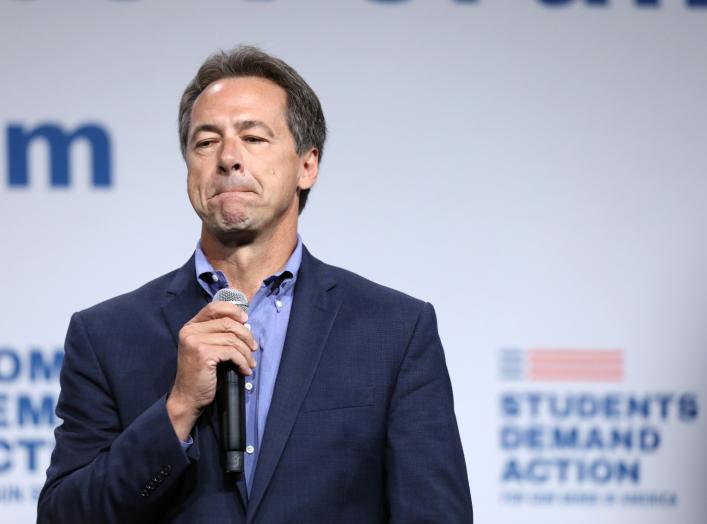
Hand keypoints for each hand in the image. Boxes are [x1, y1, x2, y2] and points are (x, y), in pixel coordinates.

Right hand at [166, 301, 257, 440]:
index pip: (214, 307)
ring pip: (232, 339)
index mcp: (191, 326)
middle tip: (254, 348)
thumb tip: (245, 324)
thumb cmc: (201, 374)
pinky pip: (232, 352)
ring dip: (246, 352)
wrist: (188, 397)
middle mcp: (190, 331)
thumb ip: (218, 334)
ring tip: (250, 363)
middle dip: (246, 336)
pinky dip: (242, 361)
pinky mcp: (203, 354)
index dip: (233, 310)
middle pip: (228, 323)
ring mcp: (195, 341)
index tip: (246, 320)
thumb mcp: (207, 348)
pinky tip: (245, 370)